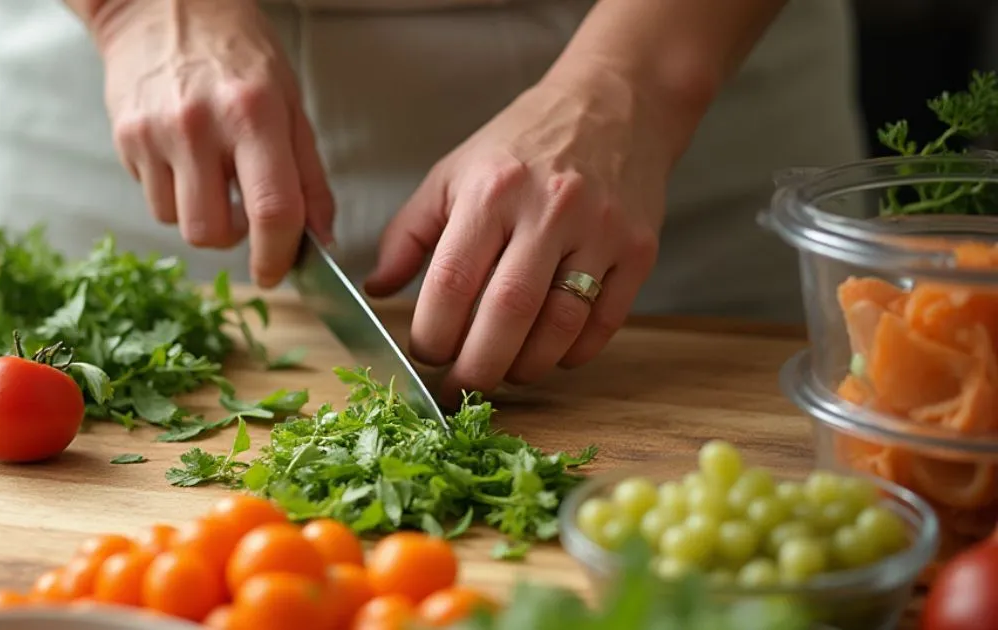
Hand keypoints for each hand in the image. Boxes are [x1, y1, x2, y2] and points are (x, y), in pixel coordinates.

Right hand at [92, 1, 333, 285]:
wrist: (163, 5)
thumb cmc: (236, 50)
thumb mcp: (290, 102)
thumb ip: (309, 175)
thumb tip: (320, 237)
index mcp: (254, 113)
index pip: (273, 210)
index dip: (278, 255)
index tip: (277, 271)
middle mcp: (200, 124)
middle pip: (212, 232)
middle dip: (233, 239)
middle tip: (244, 212)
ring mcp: (155, 132)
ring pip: (177, 223)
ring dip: (200, 215)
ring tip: (212, 175)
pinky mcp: (125, 138)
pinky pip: (153, 198)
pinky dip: (173, 193)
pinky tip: (184, 157)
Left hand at [365, 70, 671, 401]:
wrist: (616, 104)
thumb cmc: (524, 143)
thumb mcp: (454, 172)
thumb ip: (410, 233)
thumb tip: (378, 290)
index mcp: (492, 189)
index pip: (452, 280)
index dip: (432, 334)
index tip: (424, 355)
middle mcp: (550, 208)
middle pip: (508, 312)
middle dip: (477, 366)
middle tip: (459, 389)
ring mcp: (601, 230)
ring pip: (560, 325)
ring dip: (526, 366)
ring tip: (503, 372)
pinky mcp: (640, 249)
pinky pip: (605, 323)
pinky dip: (573, 353)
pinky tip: (550, 354)